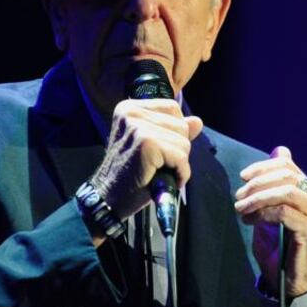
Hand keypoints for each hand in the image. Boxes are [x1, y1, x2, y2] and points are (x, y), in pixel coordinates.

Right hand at [91, 98, 203, 226]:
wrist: (109, 198)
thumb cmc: (129, 173)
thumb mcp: (151, 146)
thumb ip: (173, 130)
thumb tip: (197, 121)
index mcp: (129, 108)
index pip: (172, 108)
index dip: (174, 132)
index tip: (158, 150)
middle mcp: (131, 113)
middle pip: (181, 125)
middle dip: (177, 148)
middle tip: (156, 164)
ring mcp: (138, 127)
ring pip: (184, 142)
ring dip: (178, 163)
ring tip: (158, 172)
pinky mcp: (146, 144)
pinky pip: (181, 157)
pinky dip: (180, 173)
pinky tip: (165, 180)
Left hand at [234, 146, 306, 297]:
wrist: (286, 280)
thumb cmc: (277, 245)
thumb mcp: (271, 208)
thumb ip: (274, 183)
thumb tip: (280, 150)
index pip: (288, 166)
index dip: (264, 167)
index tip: (243, 176)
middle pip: (287, 176)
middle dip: (258, 183)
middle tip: (238, 196)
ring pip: (287, 192)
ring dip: (258, 197)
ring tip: (240, 208)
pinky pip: (284, 212)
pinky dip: (262, 213)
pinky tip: (250, 221)